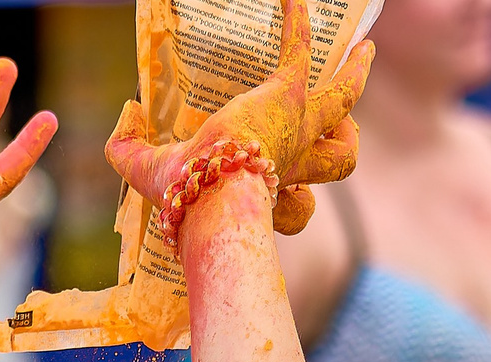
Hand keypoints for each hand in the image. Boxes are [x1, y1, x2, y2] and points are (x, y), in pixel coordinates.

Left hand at [106, 0, 371, 237]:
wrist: (214, 193)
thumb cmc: (188, 198)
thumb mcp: (149, 176)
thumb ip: (128, 149)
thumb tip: (128, 111)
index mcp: (270, 194)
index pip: (298, 209)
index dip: (296, 206)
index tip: (287, 197)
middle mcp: (292, 166)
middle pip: (339, 162)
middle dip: (344, 144)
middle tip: (345, 129)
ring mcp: (297, 130)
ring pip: (343, 105)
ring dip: (353, 78)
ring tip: (361, 53)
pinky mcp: (289, 97)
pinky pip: (302, 52)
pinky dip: (297, 23)